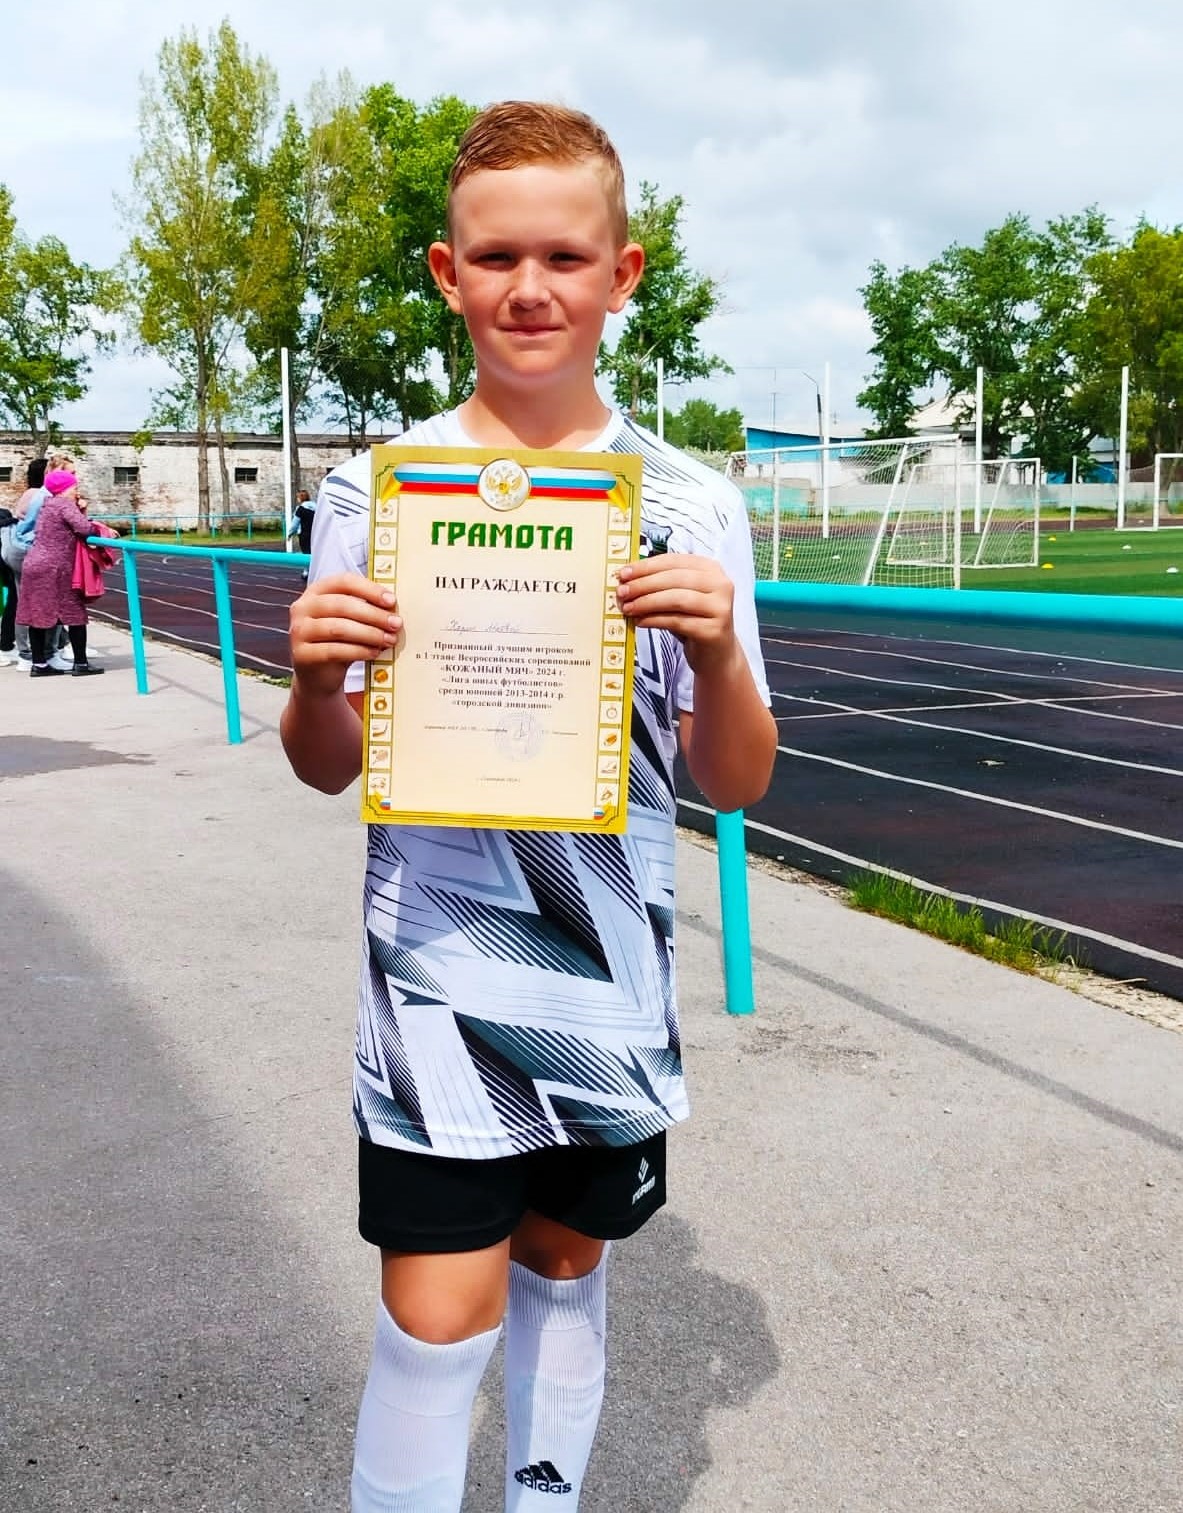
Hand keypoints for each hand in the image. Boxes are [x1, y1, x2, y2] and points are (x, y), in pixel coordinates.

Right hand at [289, 571, 401, 700]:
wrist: (317, 677)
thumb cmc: (337, 643)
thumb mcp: (349, 622)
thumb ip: (365, 610)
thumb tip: (393, 608)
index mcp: (316, 592)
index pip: (344, 582)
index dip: (369, 589)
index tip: (391, 601)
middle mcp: (303, 608)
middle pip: (342, 605)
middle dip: (374, 614)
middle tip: (396, 624)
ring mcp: (299, 631)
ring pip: (339, 628)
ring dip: (369, 634)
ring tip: (389, 640)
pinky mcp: (302, 654)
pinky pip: (335, 650)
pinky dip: (359, 651)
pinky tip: (374, 652)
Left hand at [615, 553, 738, 674]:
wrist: (716, 653)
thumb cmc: (694, 621)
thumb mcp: (680, 597)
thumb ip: (660, 584)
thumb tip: (627, 579)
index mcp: (711, 569)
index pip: (673, 561)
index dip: (646, 566)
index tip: (623, 573)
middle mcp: (720, 585)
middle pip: (674, 578)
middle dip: (643, 584)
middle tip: (622, 592)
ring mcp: (720, 608)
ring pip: (676, 599)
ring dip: (647, 602)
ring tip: (628, 608)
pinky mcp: (714, 630)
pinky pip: (678, 621)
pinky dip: (655, 620)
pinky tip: (640, 621)